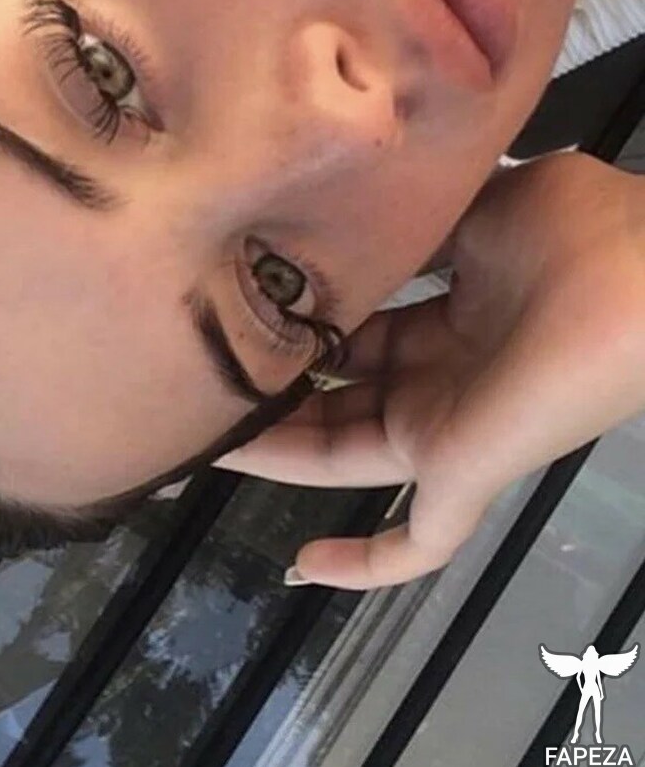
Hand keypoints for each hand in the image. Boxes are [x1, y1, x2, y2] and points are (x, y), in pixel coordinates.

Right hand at [213, 152, 644, 589]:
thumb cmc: (577, 235)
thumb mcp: (476, 207)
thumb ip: (412, 221)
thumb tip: (342, 199)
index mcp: (445, 320)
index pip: (353, 334)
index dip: (297, 326)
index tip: (234, 310)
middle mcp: (436, 380)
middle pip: (332, 396)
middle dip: (267, 390)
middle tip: (190, 377)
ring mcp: (445, 432)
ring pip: (341, 457)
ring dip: (271, 455)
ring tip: (193, 439)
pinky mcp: (463, 472)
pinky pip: (415, 543)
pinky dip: (364, 563)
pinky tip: (300, 566)